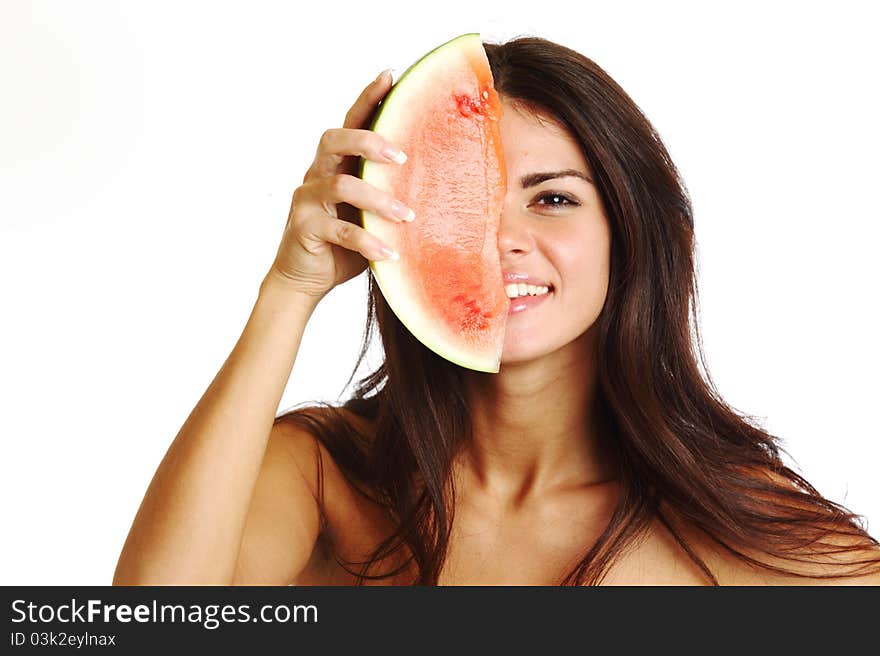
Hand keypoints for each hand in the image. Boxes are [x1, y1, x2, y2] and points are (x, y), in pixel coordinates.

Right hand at [266, 70, 412, 297]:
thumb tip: (441, 181)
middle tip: (402, 158)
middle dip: (369, 141)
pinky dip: (368, 241)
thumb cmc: (344, 244)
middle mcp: (318, 174)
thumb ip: (389, 192)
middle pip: (334, 139)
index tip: (391, 75)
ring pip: (341, 185)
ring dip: (378, 199)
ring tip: (406, 216)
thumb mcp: (370, 213)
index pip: (350, 122)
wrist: (306, 278)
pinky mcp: (305, 228)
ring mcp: (308, 200)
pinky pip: (340, 231)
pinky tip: (390, 254)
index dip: (367, 97)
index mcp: (336, 164)